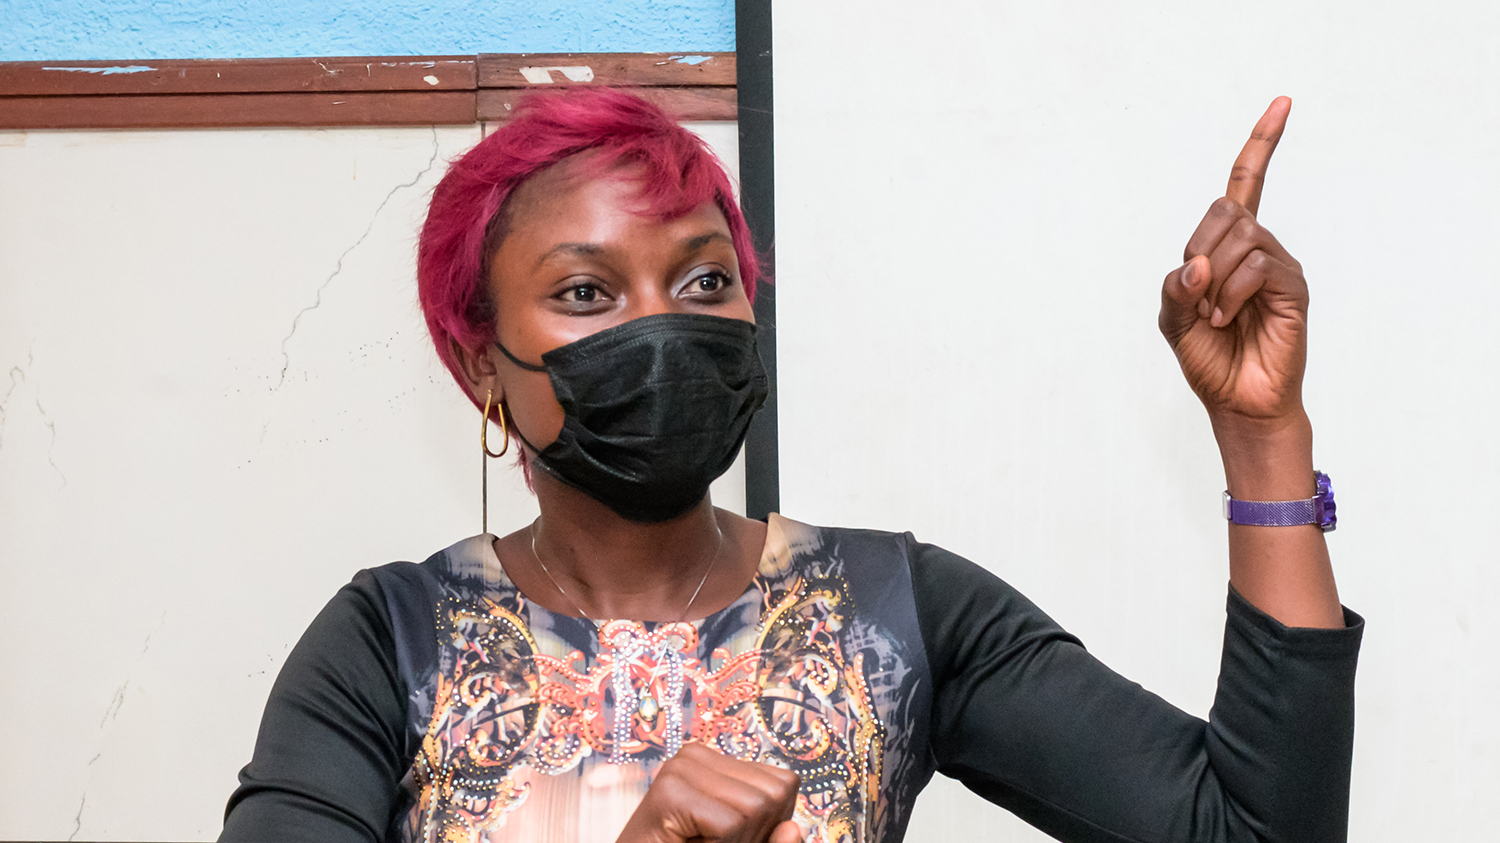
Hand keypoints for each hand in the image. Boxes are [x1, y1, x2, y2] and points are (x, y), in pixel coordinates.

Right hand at [616, 743, 803, 842]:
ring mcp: (680, 768)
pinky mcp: (669, 791)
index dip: (769, 824)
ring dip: (737, 841)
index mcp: (715, 759)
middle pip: (773, 793)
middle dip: (755, 832)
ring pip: (756, 807)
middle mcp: (695, 754)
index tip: (728, 836)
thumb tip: (795, 828)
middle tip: (711, 841)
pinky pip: (731, 823)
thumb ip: (770, 840)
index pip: (783, 783)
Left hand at [1159, 97, 1308, 428]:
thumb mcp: (1173, 319)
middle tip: (1197, 293)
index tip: (1283, 102)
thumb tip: (1196, 264)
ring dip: (1213, 280)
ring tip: (1215, 316)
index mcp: (1228, 247)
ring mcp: (1279, 266)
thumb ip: (1175, 286)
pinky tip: (1228, 319)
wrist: (1236, 402)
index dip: (1262, 143)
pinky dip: (1231, 292)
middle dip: (1200, 248)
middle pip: (1228, 208)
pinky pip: (1259, 265)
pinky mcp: (1294, 288)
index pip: (1246, 183)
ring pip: (1241, 237)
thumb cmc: (1209, 358)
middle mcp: (1259, 248)